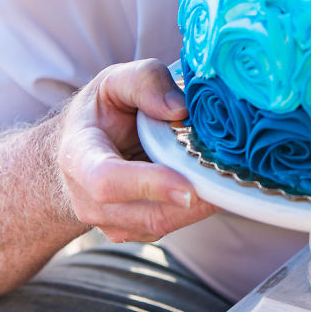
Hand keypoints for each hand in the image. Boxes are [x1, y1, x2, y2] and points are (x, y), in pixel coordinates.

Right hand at [57, 59, 219, 242]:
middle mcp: (88, 199)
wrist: (81, 148)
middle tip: (231, 181)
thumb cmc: (100, 112)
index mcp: (79, 157)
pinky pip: (170, 225)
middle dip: (192, 203)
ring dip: (198, 207)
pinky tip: (211, 184)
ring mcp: (110, 221)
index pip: (107, 180)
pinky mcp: (134, 229)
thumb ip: (145, 83)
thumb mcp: (115, 82)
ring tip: (227, 178)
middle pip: (145, 214)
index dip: (149, 185)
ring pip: (163, 224)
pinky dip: (195, 210)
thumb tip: (181, 109)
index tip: (189, 188)